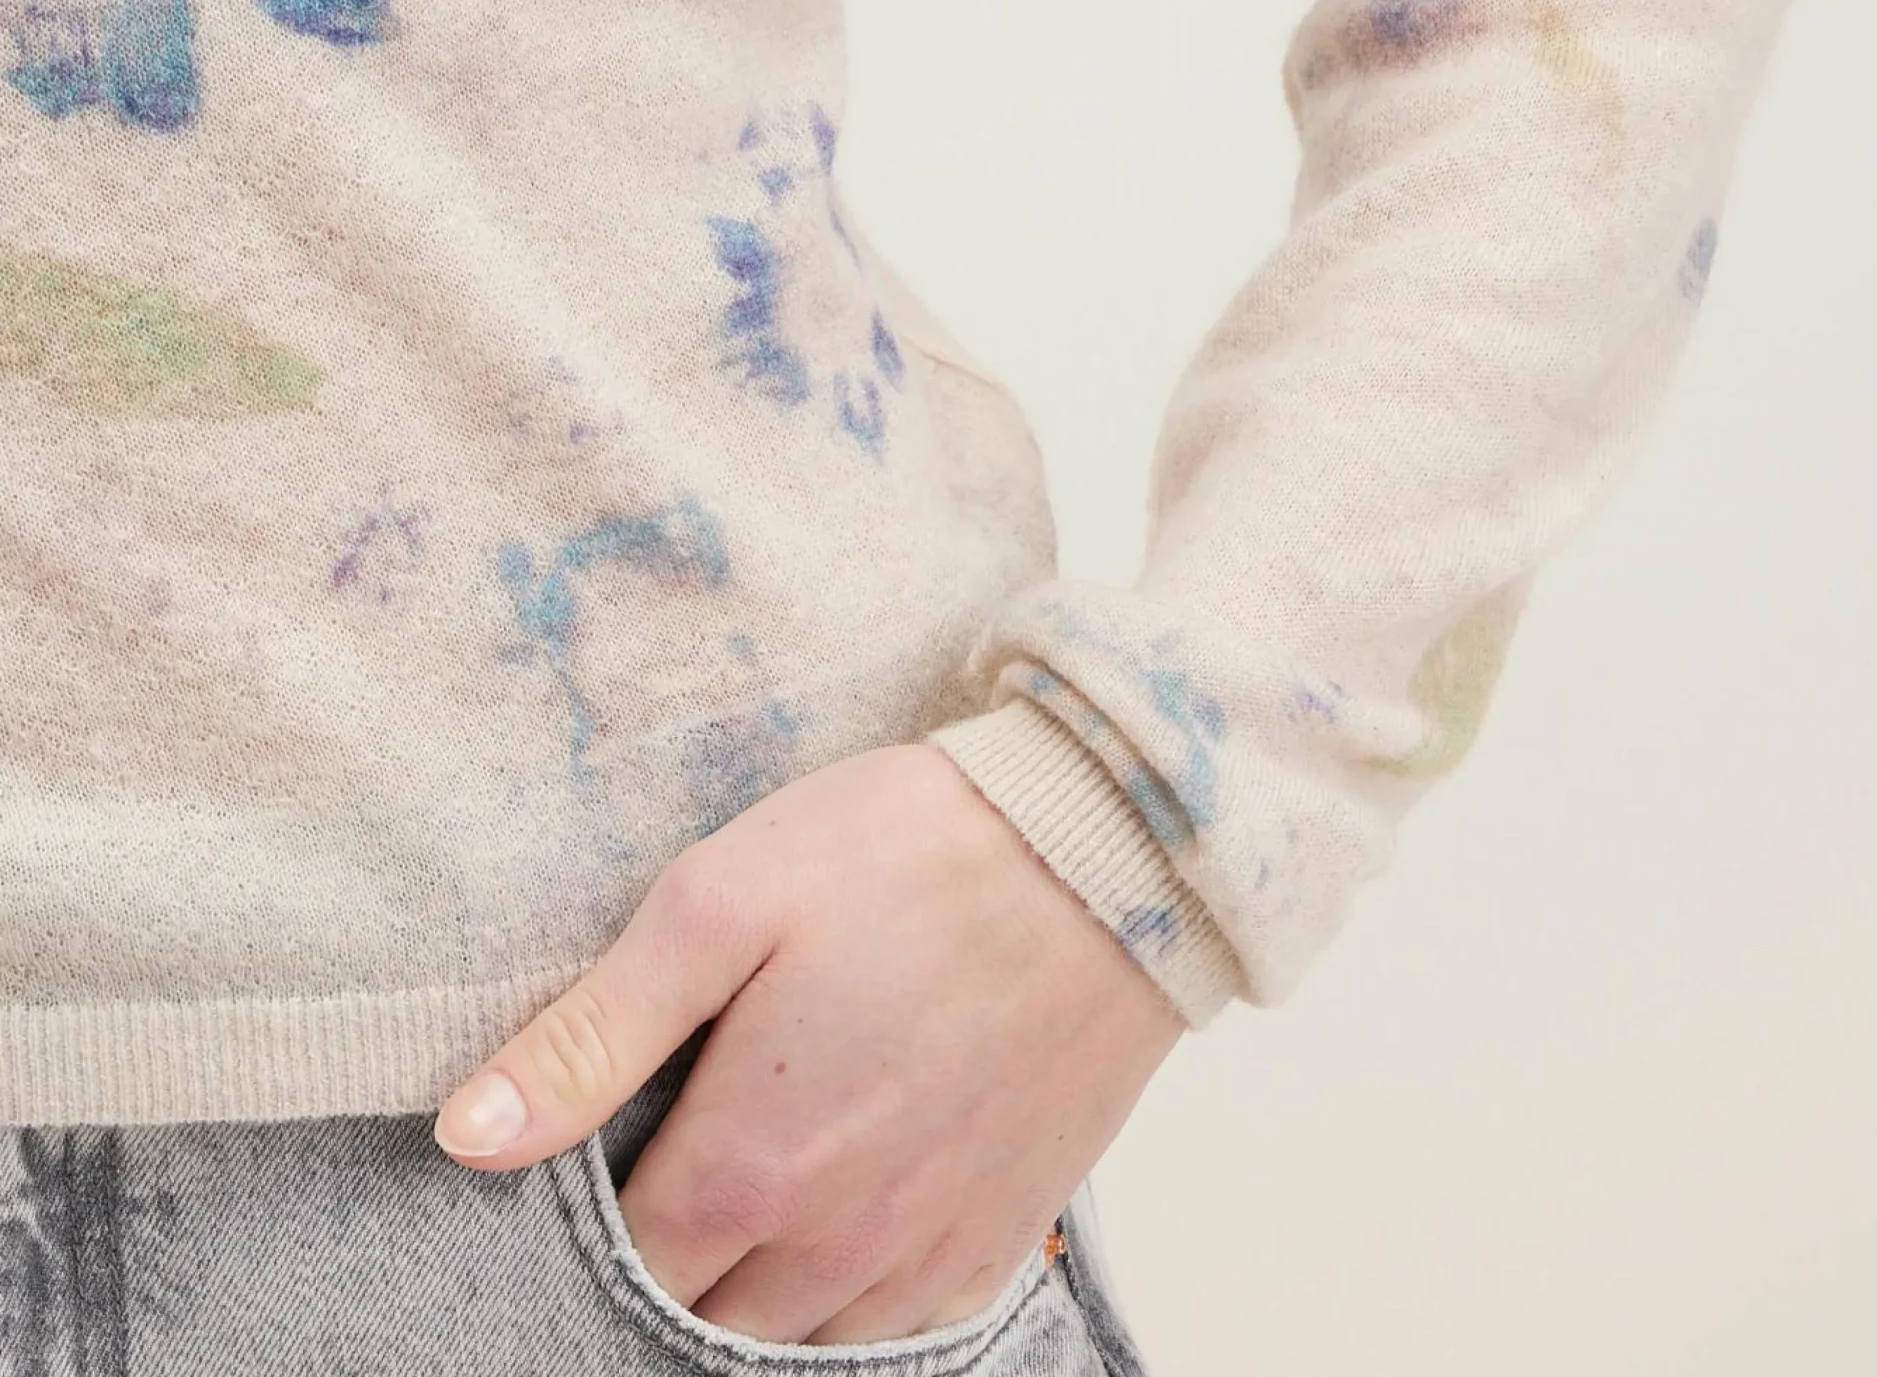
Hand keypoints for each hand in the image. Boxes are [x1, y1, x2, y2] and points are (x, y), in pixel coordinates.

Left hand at [432, 741, 1184, 1341]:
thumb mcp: (723, 902)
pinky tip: (846, 1215)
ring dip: (759, 1292)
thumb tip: (468, 1136)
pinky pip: (899, 1333)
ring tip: (761, 1182)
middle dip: (672, 1259)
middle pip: (703, 1322)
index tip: (605, 1144)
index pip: (621, 1261)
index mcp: (747, 1164)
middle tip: (681, 1155)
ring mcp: (925, 1254)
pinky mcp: (1001, 1237)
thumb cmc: (909, 855)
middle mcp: (833, 1244)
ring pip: (799, 1344)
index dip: (593, 1211)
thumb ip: (592, 1034)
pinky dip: (853, 1300)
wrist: (1105, 851)